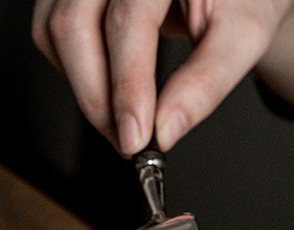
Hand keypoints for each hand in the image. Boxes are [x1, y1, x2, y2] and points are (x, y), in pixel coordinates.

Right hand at [32, 0, 293, 154]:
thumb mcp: (241, 37)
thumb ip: (205, 83)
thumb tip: (167, 131)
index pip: (127, 23)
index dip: (128, 87)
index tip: (134, 139)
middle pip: (74, 27)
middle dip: (98, 100)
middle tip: (129, 142)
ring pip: (55, 33)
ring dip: (85, 91)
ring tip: (125, 122)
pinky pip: (53, 33)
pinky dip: (77, 74)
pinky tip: (111, 91)